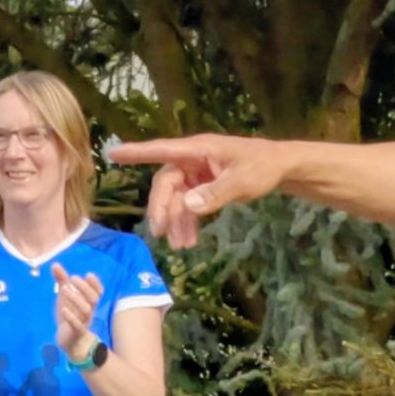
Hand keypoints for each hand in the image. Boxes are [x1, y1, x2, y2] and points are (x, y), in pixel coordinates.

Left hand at [51, 263, 105, 357]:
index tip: (88, 274)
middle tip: (72, 278)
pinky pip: (77, 325)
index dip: (95, 284)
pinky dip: (71, 317)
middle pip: (94, 299)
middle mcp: (88, 311)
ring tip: (64, 289)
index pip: (98, 292)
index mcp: (88, 302)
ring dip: (76, 298)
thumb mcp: (65, 297)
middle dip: (84, 287)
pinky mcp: (76, 332)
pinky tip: (64, 309)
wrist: (69, 340)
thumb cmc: (69, 315)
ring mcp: (83, 322)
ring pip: (86, 310)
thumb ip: (62, 281)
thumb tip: (55, 264)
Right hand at [109, 134, 290, 248]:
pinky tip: (189, 241)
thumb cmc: (263, 166)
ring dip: (176, 221)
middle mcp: (193, 160)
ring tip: (180, 245)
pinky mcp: (203, 187)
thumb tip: (188, 205)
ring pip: (176, 199)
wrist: (281, 169)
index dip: (137, 153)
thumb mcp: (243, 181)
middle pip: (167, 183)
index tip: (113, 154)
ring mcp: (197, 174)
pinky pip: (188, 205)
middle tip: (161, 233)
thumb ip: (217, 193)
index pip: (162, 150)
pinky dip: (187, 222)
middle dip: (163, 208)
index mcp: (199, 150)